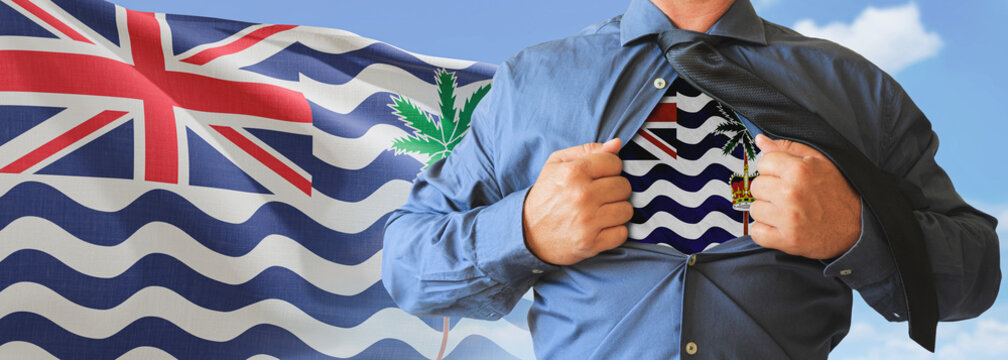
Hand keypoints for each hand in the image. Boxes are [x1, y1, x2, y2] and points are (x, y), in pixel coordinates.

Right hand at [523, 138, 633, 264]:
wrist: (527, 232)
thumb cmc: (545, 195)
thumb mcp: (557, 164)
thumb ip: (588, 150)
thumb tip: (617, 144)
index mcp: (574, 172)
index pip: (615, 163)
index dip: (609, 169)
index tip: (600, 177)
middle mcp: (582, 195)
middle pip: (624, 186)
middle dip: (615, 189)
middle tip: (600, 195)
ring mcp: (587, 221)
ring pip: (627, 210)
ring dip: (617, 211)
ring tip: (601, 211)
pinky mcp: (591, 243)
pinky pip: (622, 233)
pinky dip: (614, 231)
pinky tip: (601, 227)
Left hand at [749, 134, 860, 259]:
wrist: (859, 226)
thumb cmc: (839, 192)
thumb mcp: (819, 162)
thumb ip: (788, 149)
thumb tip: (760, 140)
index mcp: (798, 170)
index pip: (763, 163)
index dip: (773, 170)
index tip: (784, 178)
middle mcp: (791, 192)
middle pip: (756, 187)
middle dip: (769, 191)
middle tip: (788, 197)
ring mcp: (788, 218)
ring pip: (755, 210)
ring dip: (767, 212)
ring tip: (787, 212)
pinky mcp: (787, 240)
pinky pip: (757, 233)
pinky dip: (765, 232)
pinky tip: (781, 227)